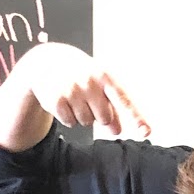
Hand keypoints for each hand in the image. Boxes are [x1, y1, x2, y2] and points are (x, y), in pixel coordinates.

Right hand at [22, 42, 149, 136]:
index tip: (146, 132)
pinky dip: (67, 117)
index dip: (136, 117)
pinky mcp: (56, 100)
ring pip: (86, 122)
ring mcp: (72, 90)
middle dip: (98, 115)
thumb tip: (118, 131)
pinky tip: (64, 102)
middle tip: (88, 100)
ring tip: (74, 98)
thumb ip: (113, 108)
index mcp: (105, 77)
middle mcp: (89, 82)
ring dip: (81, 115)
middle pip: (104, 118)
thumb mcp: (99, 86)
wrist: (47, 62)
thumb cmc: (82, 76)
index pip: (124, 100)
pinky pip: (70, 122)